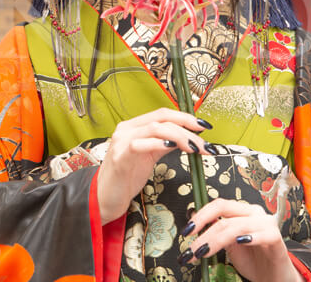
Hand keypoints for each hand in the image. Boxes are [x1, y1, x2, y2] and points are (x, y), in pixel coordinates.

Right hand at [97, 108, 211, 223]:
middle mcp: (127, 128)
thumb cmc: (126, 177)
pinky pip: (140, 144)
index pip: (163, 113)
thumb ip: (164, 144)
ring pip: (155, 128)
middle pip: (162, 118)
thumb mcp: (149, 156)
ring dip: (180, 137)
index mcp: (134, 126)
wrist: (104, 197)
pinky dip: (158, 143)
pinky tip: (171, 147)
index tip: (204, 126)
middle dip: (188, 128)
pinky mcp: (120, 156)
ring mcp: (122, 141)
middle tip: (205, 143)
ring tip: (195, 148)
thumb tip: (187, 138)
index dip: (185, 117)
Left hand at [180, 199, 303, 281]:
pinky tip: (240, 242)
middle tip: (192, 249)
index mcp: (242, 211)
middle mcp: (254, 213)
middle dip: (204, 231)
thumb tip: (193, 220)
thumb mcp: (228, 244)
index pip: (219, 204)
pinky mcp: (276, 238)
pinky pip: (264, 234)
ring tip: (203, 252)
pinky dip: (251, 237)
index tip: (187, 231)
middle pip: (225, 213)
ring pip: (237, 225)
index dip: (201, 215)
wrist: (273, 276)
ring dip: (216, 240)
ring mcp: (266, 224)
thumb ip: (215, 231)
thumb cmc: (253, 259)